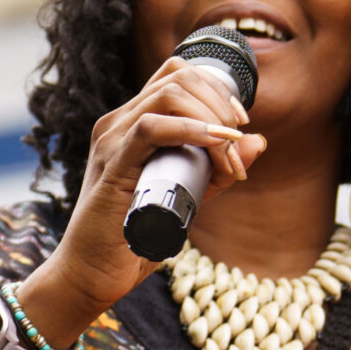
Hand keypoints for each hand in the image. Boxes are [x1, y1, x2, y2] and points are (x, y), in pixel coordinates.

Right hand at [18, 55, 268, 339]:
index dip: (214, 87)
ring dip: (211, 117)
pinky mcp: (112, 165)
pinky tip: (215, 142)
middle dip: (219, 102)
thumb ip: (218, 171)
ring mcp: (111, 141)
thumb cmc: (133, 238)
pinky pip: (150, 128)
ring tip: (228, 153)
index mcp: (130, 124)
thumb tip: (258, 141)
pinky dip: (191, 129)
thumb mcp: (188, 197)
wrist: (92, 274)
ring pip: (168, 95)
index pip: (174, 75)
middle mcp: (117, 123)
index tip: (238, 121)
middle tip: (237, 142)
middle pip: (177, 77)